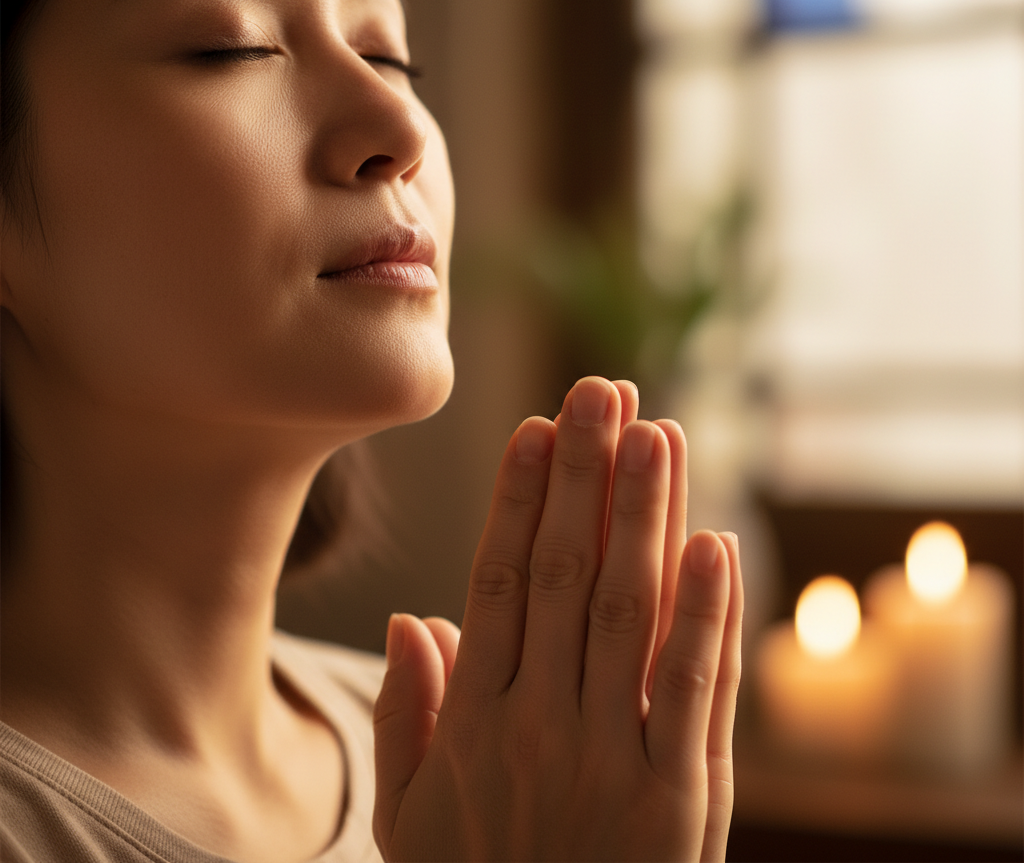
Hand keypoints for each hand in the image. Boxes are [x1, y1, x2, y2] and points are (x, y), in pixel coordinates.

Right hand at [373, 377, 742, 861]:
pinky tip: (713, 540)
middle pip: (563, 573)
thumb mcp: (409, 817)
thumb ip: (404, 715)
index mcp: (472, 722)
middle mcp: (539, 725)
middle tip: (602, 389)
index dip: (518, 497)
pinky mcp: (678, 803)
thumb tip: (410, 619)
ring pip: (626, 612)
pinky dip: (707, 614)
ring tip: (657, 431)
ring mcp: (610, 760)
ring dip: (644, 515)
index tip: (537, 427)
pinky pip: (693, 692)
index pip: (495, 580)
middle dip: (586, 474)